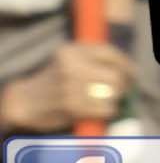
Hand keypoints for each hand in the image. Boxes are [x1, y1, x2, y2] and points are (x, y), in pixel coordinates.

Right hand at [10, 40, 139, 134]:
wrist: (25, 101)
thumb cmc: (53, 80)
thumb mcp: (68, 60)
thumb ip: (94, 58)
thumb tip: (128, 69)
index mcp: (72, 51)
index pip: (111, 54)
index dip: (127, 65)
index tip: (132, 74)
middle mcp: (72, 66)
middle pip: (116, 76)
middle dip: (123, 86)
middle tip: (121, 91)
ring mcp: (71, 87)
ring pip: (112, 94)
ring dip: (113, 100)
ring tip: (104, 100)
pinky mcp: (72, 106)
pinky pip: (106, 109)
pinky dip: (107, 112)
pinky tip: (98, 111)